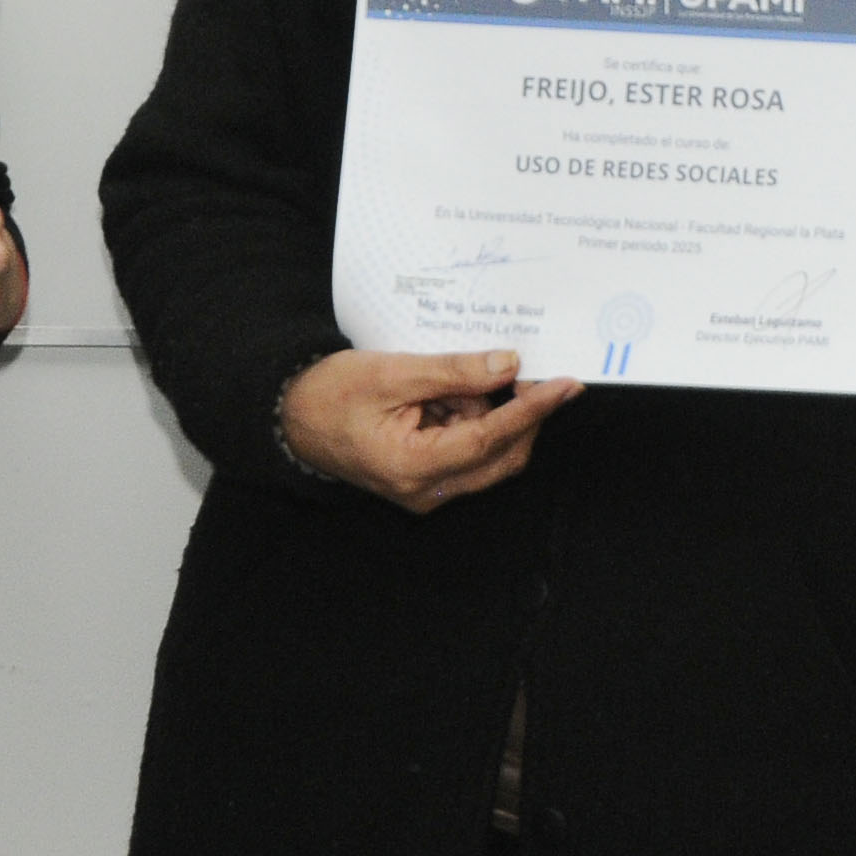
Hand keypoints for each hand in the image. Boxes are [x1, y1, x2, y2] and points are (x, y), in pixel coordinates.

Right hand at [278, 349, 579, 512]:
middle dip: (520, 414)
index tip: (566, 385)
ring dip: (491, 415)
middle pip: (501, 456)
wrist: (289, 417)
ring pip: (489, 455)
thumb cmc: (331, 394)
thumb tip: (508, 365)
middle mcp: (426, 490)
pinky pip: (469, 451)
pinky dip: (473, 421)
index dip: (532, 409)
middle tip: (529, 372)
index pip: (491, 439)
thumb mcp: (393, 372)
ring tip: (460, 380)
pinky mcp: (426, 479)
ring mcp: (427, 489)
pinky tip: (452, 394)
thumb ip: (454, 372)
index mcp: (414, 467)